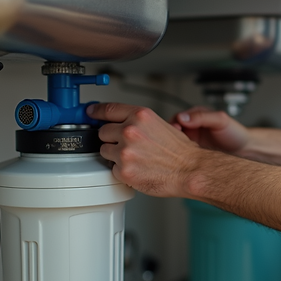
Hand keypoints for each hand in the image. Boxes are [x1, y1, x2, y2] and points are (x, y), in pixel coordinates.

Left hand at [87, 103, 202, 196]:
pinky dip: (122, 171)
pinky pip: (112, 169)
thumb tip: (120, 123)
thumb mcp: (160, 124)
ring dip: (115, 156)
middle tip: (127, 146)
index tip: (90, 112)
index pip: (108, 109)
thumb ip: (137, 121)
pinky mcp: (124, 170)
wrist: (190, 170)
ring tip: (135, 159)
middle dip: (112, 139)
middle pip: (103, 132)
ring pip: (104, 151)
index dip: (96, 111)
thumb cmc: (180, 151)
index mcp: (140, 116)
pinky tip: (137, 169)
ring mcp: (125, 151)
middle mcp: (130, 131)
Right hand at [172, 107, 249, 153]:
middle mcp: (192, 127)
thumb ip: (202, 117)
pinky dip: (178, 156)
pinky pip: (181, 154)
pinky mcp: (193, 153)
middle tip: (172, 143)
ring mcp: (192, 141)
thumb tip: (182, 118)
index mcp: (197, 116)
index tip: (176, 129)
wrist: (245, 150)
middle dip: (170, 137)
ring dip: (173, 147)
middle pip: (172, 130)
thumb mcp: (221, 120)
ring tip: (175, 153)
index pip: (178, 117)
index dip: (174, 123)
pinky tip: (180, 161)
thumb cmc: (235, 133)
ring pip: (175, 143)